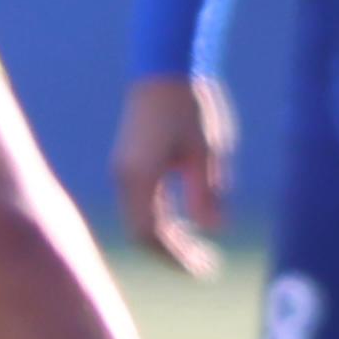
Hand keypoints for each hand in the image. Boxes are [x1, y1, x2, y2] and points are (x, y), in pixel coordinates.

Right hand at [115, 74, 233, 277]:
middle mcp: (125, 178)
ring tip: (197, 251)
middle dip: (171, 253)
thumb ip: (208, 191)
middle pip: (141, 232)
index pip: (150, 233)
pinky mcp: (130, 164)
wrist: (164, 68)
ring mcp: (124, 171)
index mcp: (140, 177)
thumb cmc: (191, 105)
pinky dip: (161, 221)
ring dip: (166, 238)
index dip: (176, 256)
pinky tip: (185, 224)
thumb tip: (214, 229)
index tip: (204, 270)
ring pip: (139, 220)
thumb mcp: (208, 150)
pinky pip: (141, 204)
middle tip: (205, 267)